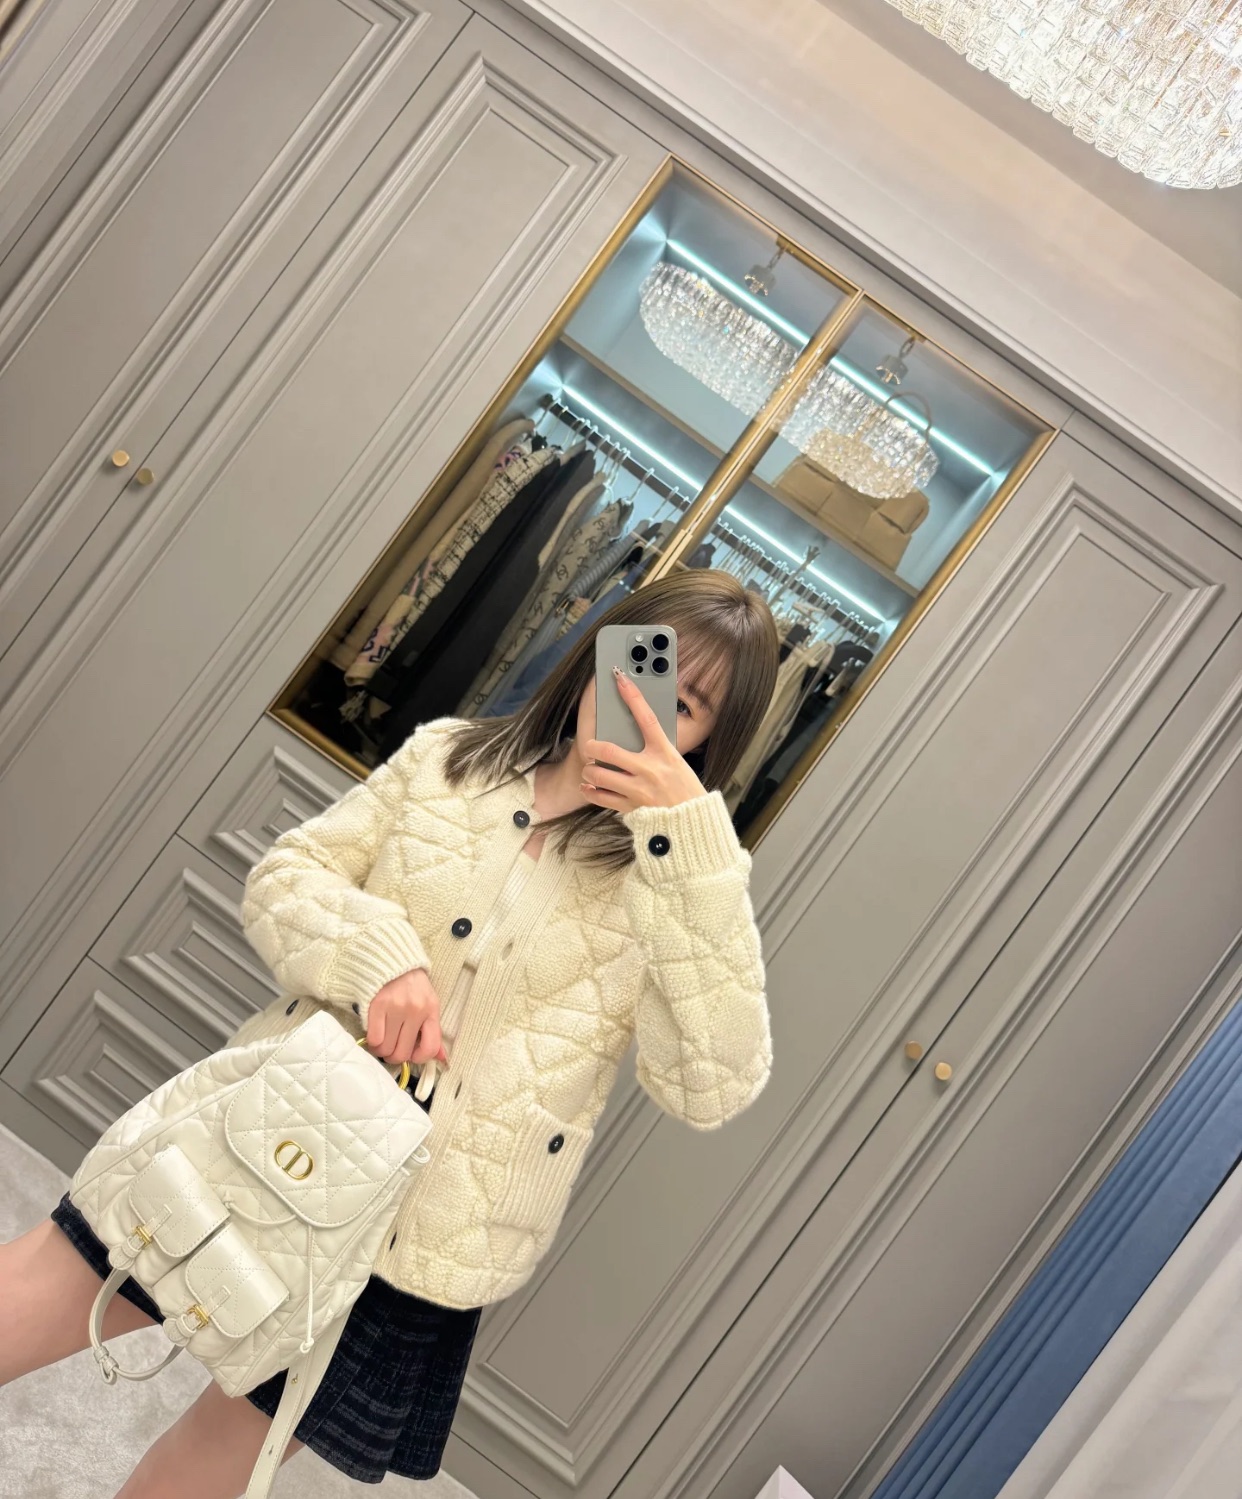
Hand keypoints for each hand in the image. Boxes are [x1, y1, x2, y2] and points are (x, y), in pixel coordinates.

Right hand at [365, 968, 449, 1067]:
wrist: (395, 961)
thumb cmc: (413, 986)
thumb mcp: (430, 1004)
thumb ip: (434, 1032)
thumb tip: (442, 1058)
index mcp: (431, 1010)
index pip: (430, 1047)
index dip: (419, 1058)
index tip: (411, 1055)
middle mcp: (415, 1010)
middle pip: (402, 1053)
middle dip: (395, 1057)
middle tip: (392, 1049)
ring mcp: (395, 1008)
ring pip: (386, 1048)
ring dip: (382, 1051)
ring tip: (382, 1042)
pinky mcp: (377, 1005)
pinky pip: (374, 1038)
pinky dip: (372, 1042)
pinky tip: (375, 1035)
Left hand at [582, 667, 707, 812]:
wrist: (692, 824)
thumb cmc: (686, 792)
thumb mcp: (677, 764)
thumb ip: (656, 752)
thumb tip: (634, 741)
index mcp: (665, 753)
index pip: (646, 718)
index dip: (632, 696)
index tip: (620, 679)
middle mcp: (650, 769)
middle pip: (609, 749)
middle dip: (593, 746)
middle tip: (591, 746)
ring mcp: (638, 789)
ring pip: (599, 775)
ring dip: (590, 770)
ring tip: (591, 769)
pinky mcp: (631, 808)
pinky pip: (600, 797)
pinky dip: (590, 791)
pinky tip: (589, 786)